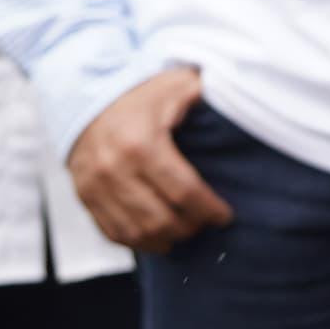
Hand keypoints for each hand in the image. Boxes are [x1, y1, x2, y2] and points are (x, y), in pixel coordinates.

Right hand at [69, 67, 234, 253]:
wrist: (88, 98)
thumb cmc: (144, 94)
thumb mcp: (178, 85)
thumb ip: (209, 96)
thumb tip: (245, 101)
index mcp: (141, 143)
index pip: (183, 192)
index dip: (208, 209)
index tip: (225, 216)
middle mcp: (113, 169)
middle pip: (159, 219)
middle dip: (190, 227)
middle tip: (206, 223)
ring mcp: (94, 186)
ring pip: (135, 232)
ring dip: (166, 239)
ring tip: (186, 232)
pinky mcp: (84, 197)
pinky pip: (112, 232)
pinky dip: (138, 242)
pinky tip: (159, 238)